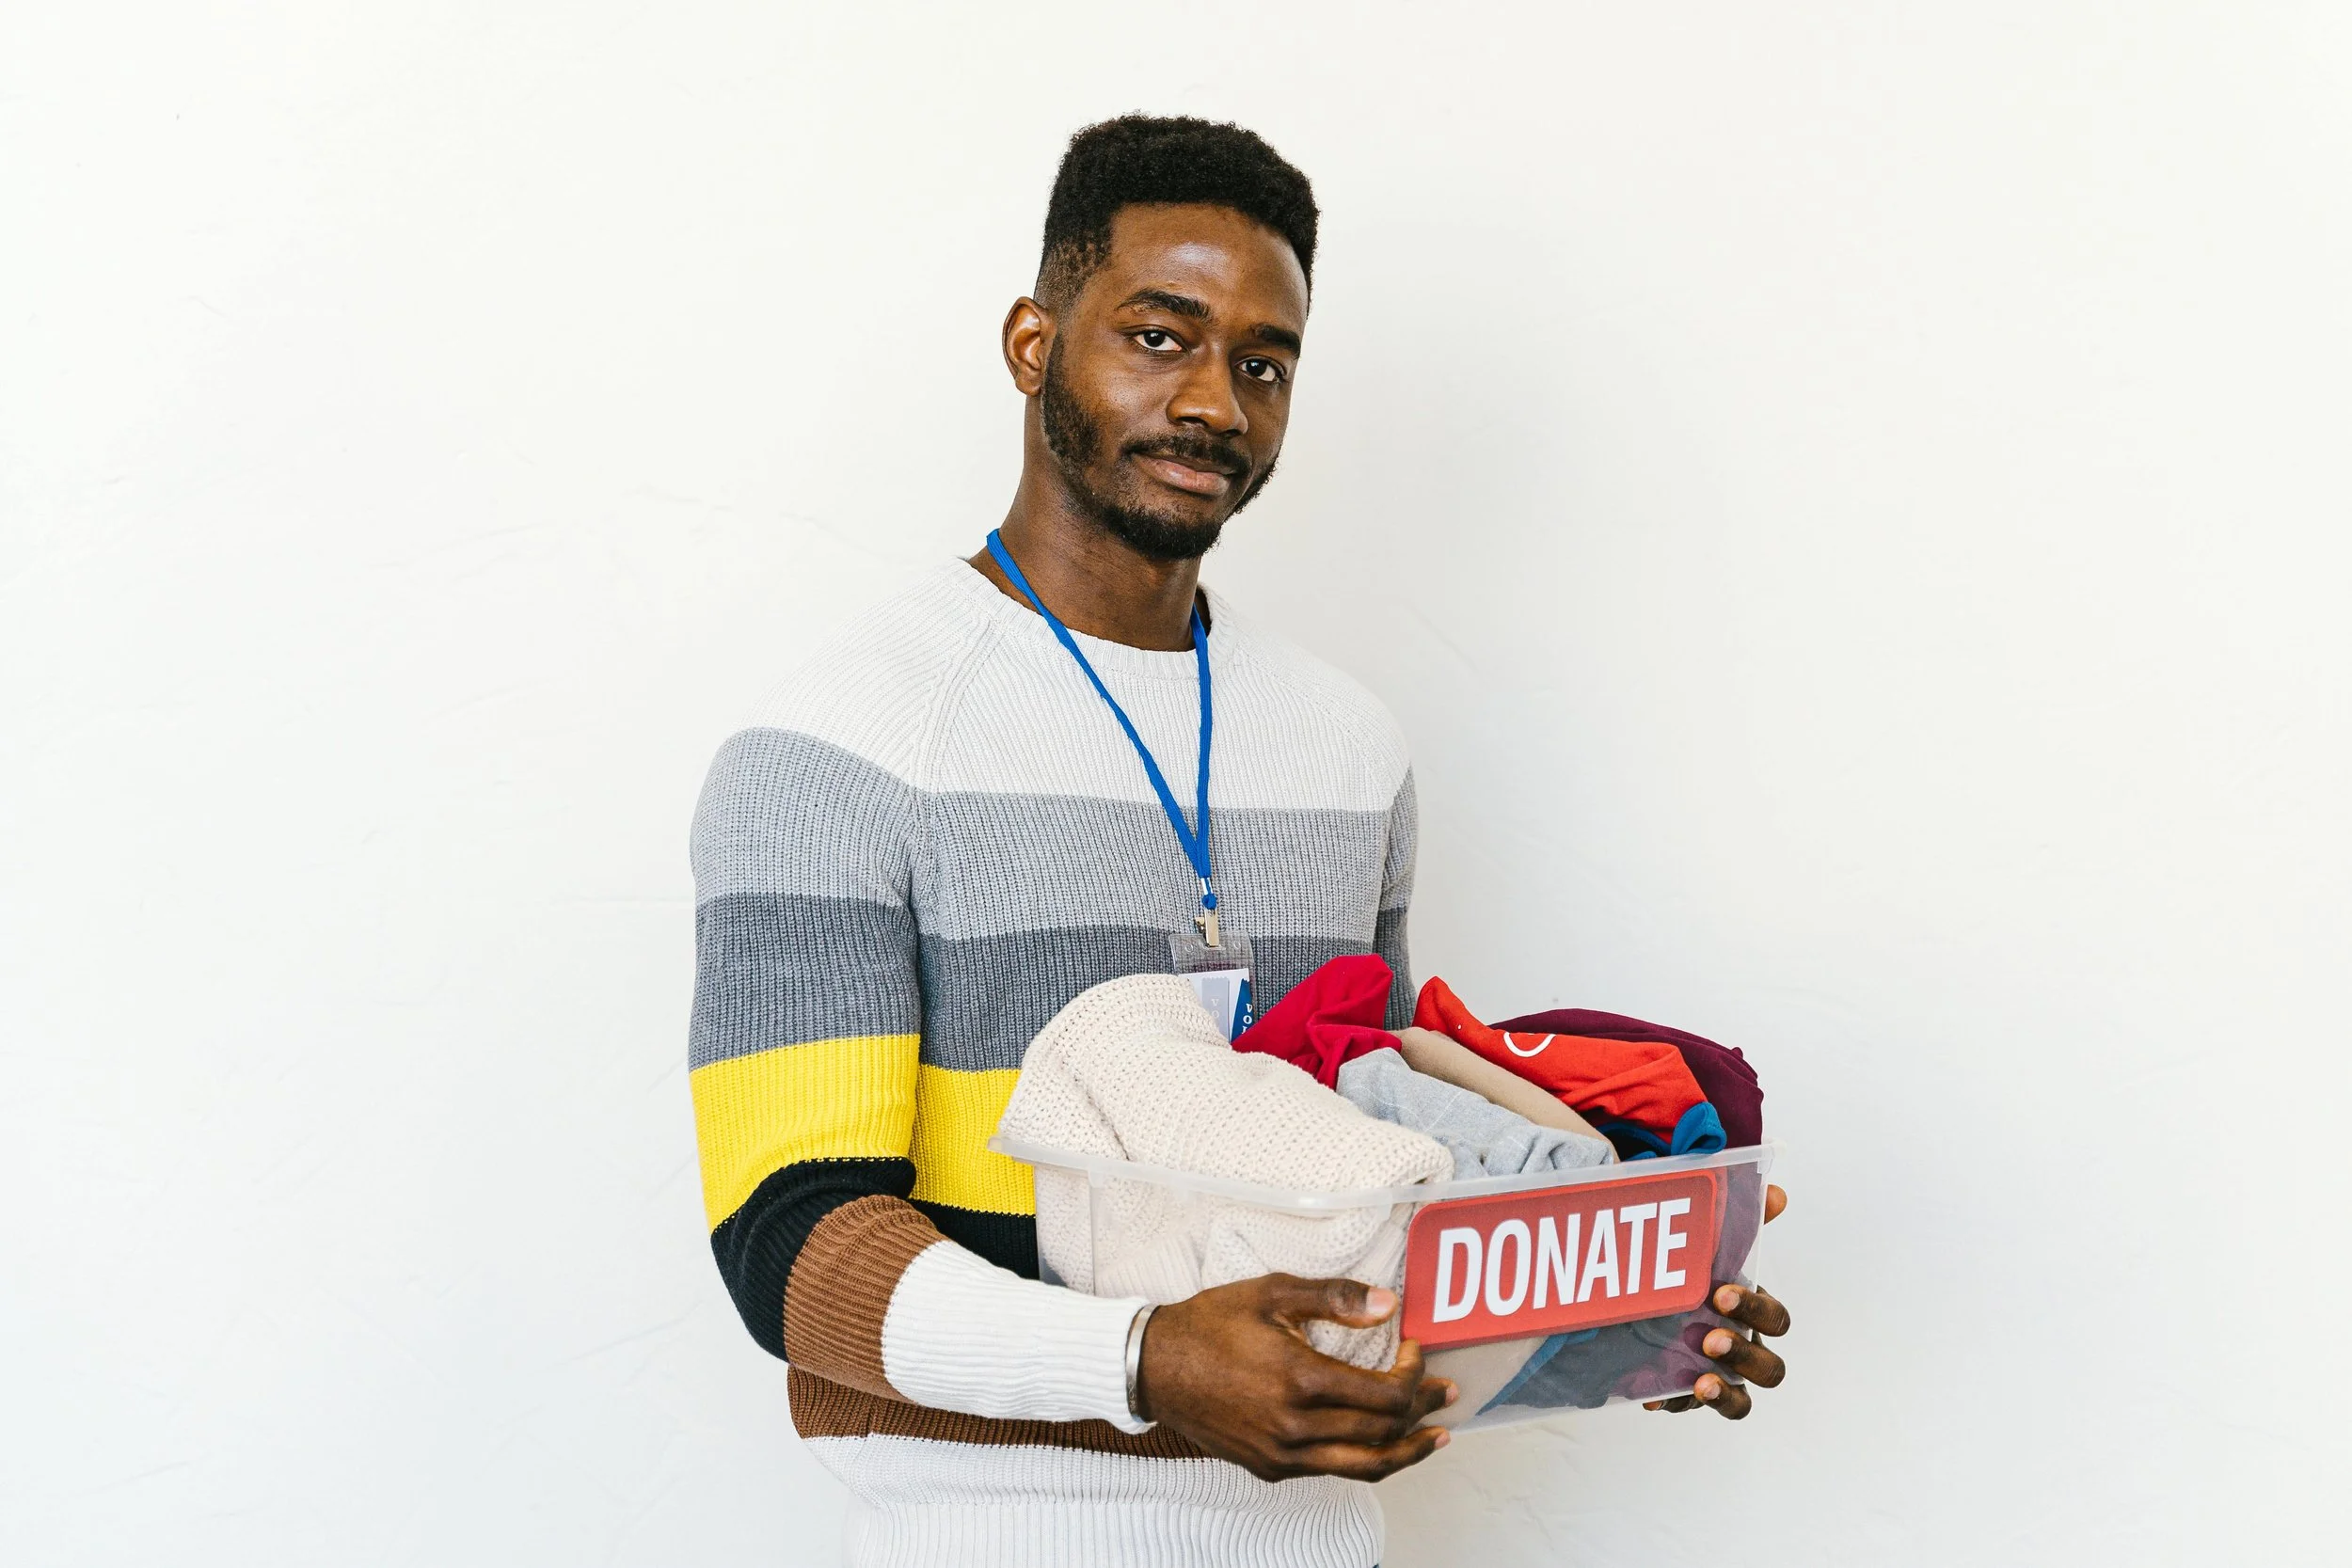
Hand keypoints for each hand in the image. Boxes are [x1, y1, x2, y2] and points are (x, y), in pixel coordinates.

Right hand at [1135, 1273, 1455, 1481]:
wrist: (1154, 1366)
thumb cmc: (1211, 1324)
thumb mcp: (1272, 1292)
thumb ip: (1335, 1297)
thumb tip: (1389, 1305)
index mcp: (1301, 1379)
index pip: (1386, 1395)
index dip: (1415, 1374)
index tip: (1416, 1349)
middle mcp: (1295, 1426)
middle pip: (1383, 1433)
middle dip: (1422, 1411)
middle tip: (1441, 1392)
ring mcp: (1282, 1454)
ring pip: (1364, 1466)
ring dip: (1407, 1452)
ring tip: (1434, 1439)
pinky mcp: (1270, 1467)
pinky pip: (1331, 1471)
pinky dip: (1365, 1459)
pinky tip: (1378, 1444)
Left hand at [1646, 1183, 1790, 1419]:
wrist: (1646, 1280)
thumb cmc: (1690, 1263)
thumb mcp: (1708, 1236)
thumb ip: (1741, 1215)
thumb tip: (1777, 1194)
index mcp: (1752, 1311)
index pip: (1775, 1319)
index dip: (1755, 1310)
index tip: (1721, 1293)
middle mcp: (1743, 1348)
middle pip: (1769, 1369)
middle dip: (1744, 1355)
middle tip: (1709, 1339)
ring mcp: (1717, 1374)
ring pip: (1741, 1401)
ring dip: (1724, 1393)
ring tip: (1699, 1384)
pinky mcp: (1683, 1390)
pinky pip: (1686, 1405)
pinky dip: (1671, 1400)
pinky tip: (1649, 1394)